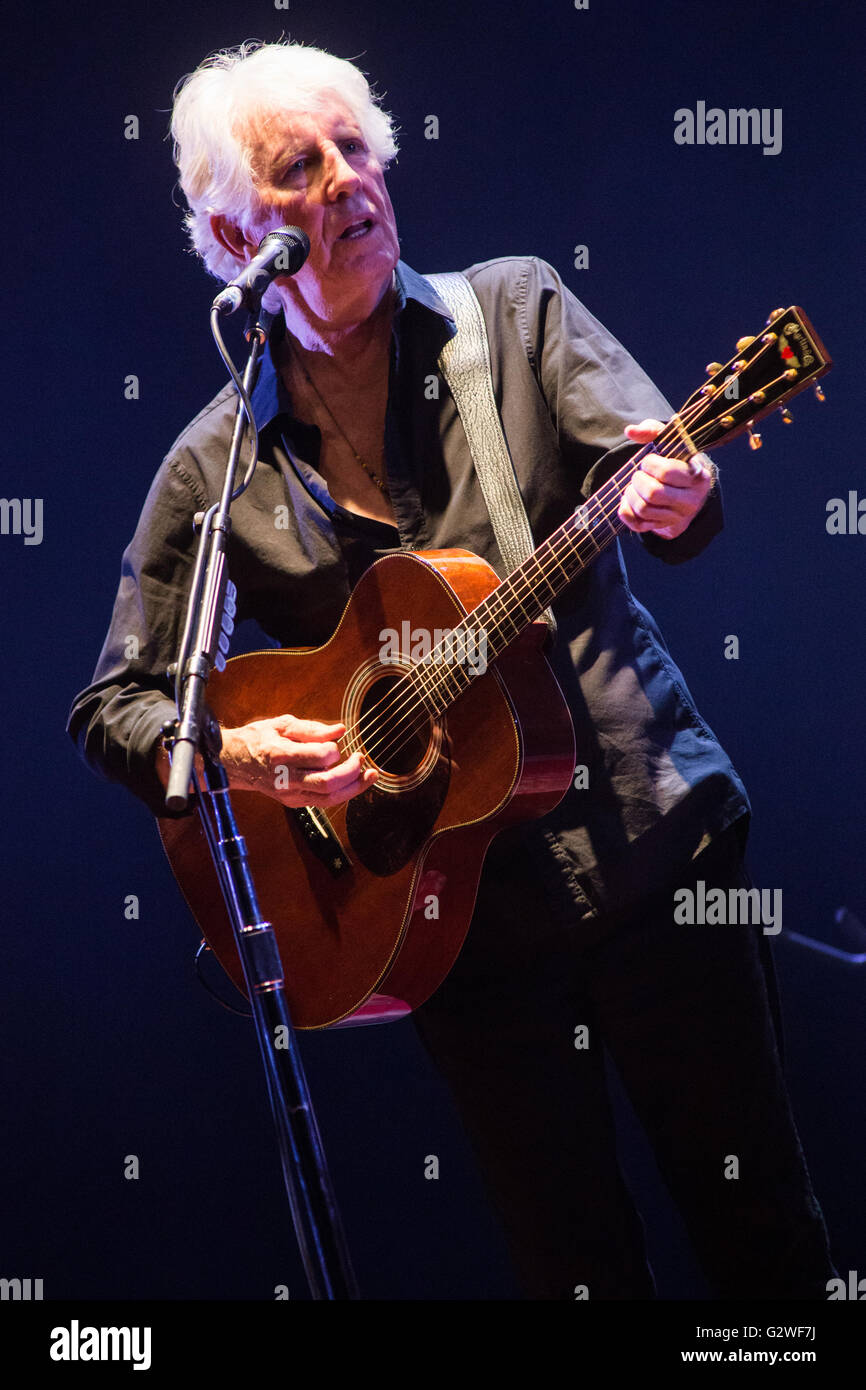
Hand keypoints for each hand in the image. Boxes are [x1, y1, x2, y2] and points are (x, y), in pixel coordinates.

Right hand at [220, 714, 378, 807]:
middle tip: (361, 758)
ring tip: (369, 775)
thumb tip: (339, 730)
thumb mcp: (281, 724)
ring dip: (354, 787)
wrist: (234, 763)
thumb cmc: (257, 740)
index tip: (335, 743)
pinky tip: (354, 783)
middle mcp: (285, 779)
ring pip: (329, 797)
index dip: (334, 750)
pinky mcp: (294, 802)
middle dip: (351, 771)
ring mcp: (290, 794)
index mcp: (280, 755)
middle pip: (327, 783)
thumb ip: (312, 728)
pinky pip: (324, 802)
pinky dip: (343, 793)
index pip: (319, 757)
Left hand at [618, 419, 713, 539]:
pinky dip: (626, 511)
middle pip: (653, 493)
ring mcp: (678, 516)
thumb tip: (630, 431)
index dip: (649, 464)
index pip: (666, 472)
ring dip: (630, 494)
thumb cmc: (676, 460)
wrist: (687, 489)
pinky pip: (638, 524)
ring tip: (634, 486)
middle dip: (637, 480)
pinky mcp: (665, 527)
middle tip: (639, 474)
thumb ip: (652, 430)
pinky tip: (629, 500)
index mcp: (697, 476)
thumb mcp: (670, 441)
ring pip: (644, 509)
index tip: (649, 461)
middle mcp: (691, 500)